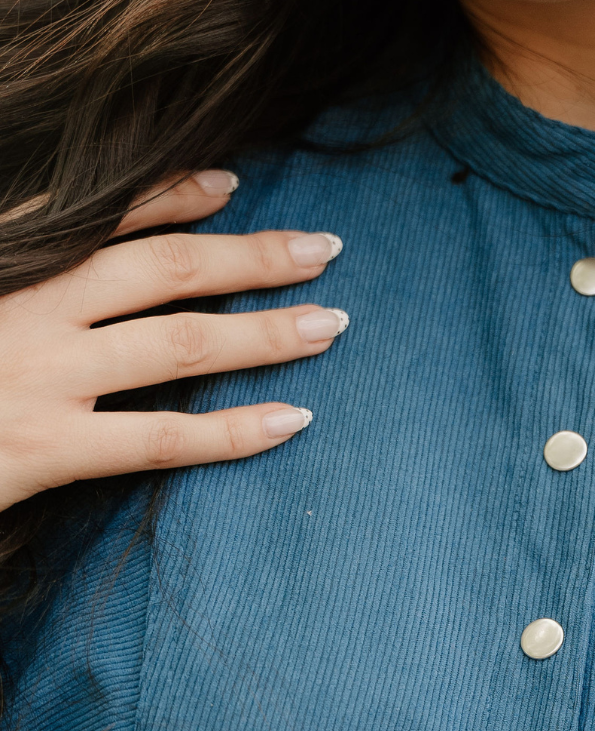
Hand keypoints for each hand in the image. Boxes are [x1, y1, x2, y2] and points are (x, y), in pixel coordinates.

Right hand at [0, 172, 347, 511]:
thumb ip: (23, 275)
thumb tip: (80, 281)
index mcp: (6, 264)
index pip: (101, 217)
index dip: (174, 196)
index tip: (232, 187)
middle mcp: (26, 308)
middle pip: (163, 270)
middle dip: (250, 257)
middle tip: (323, 251)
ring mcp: (40, 376)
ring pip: (180, 344)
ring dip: (265, 331)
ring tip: (331, 324)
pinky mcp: (46, 448)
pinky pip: (163, 439)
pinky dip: (235, 432)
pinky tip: (295, 421)